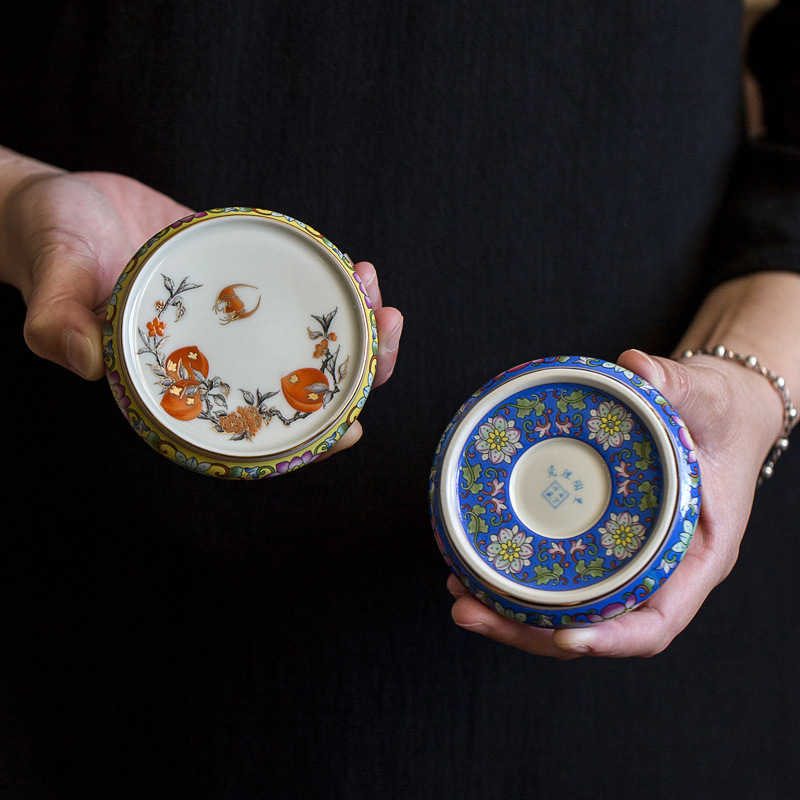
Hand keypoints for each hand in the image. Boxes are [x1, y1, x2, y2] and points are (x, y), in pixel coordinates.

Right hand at [0, 154, 401, 454]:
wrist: (61, 205)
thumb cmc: (48, 245)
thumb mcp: (50, 279)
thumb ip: (57, 322)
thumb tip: (82, 363)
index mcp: (181, 385)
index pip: (254, 431)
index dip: (307, 439)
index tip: (354, 428)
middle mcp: (218, 361)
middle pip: (303, 388)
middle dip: (358, 369)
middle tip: (386, 326)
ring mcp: (238, 325)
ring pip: (311, 343)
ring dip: (356, 325)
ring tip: (373, 284)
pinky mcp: (247, 285)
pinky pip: (299, 296)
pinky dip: (331, 287)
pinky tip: (353, 266)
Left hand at [448, 347, 781, 657]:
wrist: (715, 415)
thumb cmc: (722, 417)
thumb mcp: (709, 399)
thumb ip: (679, 385)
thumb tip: (636, 367)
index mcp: (695, 557)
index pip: (657, 620)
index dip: (612, 638)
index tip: (565, 638)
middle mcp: (658, 571)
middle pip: (595, 626)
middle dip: (530, 631)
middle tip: (467, 610)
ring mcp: (624, 561)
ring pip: (569, 610)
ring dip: (510, 613)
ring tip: (458, 596)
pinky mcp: (599, 543)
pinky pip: (559, 577)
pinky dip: (516, 581)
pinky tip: (473, 569)